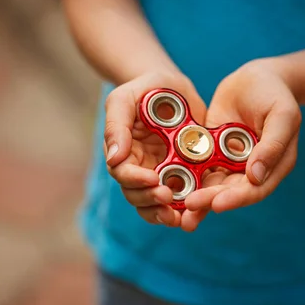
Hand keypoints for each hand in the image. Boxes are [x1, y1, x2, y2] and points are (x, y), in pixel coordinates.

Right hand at [104, 72, 206, 226]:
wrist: (176, 86)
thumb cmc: (147, 87)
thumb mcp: (127, 97)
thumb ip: (117, 124)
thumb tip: (113, 158)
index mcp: (124, 151)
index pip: (123, 173)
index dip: (135, 180)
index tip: (153, 179)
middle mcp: (140, 167)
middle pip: (137, 195)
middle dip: (150, 200)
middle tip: (167, 197)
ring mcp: (162, 173)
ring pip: (155, 204)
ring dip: (163, 214)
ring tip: (177, 218)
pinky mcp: (185, 174)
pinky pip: (182, 198)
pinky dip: (185, 210)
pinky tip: (191, 216)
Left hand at [182, 60, 300, 230]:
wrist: (255, 78)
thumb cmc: (275, 94)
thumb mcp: (282, 114)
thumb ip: (273, 145)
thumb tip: (256, 177)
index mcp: (273, 166)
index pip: (255, 189)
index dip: (236, 199)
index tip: (217, 204)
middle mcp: (250, 170)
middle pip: (229, 191)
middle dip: (210, 200)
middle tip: (190, 206)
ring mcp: (229, 162)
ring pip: (211, 185)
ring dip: (196, 197)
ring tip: (177, 210)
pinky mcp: (210, 151)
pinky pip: (197, 167)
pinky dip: (185, 176)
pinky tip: (169, 185)